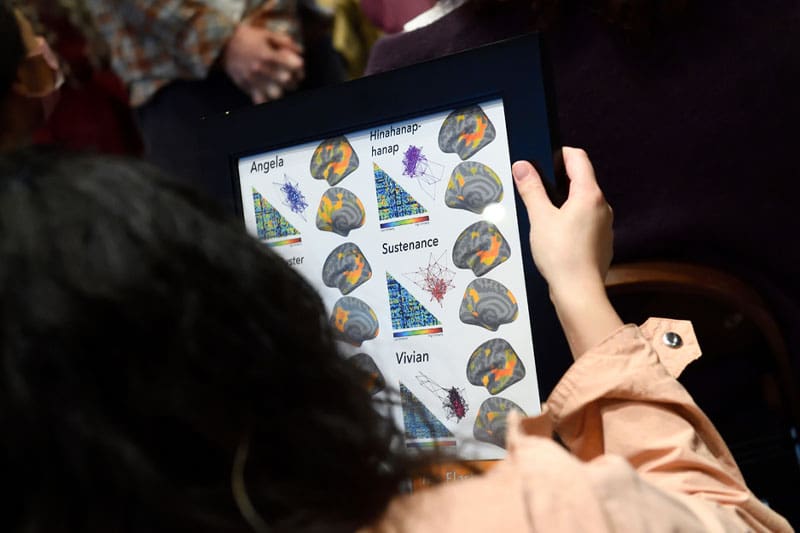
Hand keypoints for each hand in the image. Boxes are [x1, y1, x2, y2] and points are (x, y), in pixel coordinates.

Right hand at [221, 19, 303, 103]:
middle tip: (293, 77)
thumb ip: (285, 41)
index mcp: (267, 54)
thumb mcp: (266, 33)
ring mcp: (253, 80)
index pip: (292, 65)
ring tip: (281, 86)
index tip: (299, 65)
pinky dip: (267, 100)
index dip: (299, 66)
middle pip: (286, 81)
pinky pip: (260, 101)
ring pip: (276, 94)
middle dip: (294, 79)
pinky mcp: (246, 87)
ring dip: (282, 91)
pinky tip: (270, 94)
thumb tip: (301, 51)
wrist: (223, 44)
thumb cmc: (248, 38)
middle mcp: (260, 69)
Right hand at [512, 148, 620, 357]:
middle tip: (536, 188)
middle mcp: (602, 206)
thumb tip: (523, 166)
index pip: (578, 158)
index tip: (542, 159)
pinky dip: (571, 220)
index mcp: (589, 194)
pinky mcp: (602, 241)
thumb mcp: (539, 217)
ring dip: (564, 202)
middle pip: (581, 180)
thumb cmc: (561, 255)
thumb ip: (531, 189)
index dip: (559, 153)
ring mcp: (604, 225)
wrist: (578, 291)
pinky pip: (586, 221)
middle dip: (558, 180)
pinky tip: (555, 235)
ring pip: (583, 202)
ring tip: (542, 215)